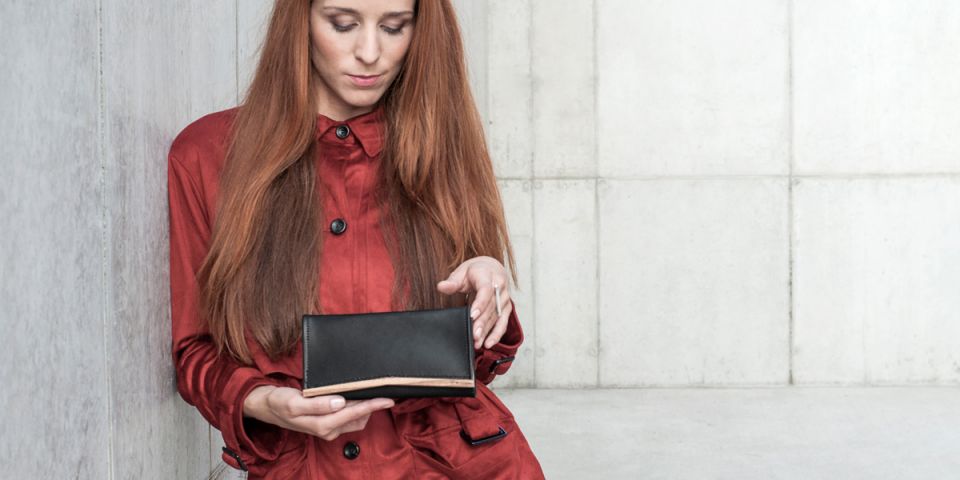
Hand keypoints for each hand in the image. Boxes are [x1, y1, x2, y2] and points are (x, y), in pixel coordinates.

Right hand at [243, 386, 393, 440]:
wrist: (267, 406)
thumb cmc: (279, 402)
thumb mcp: (294, 402)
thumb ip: (317, 404)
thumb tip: (340, 402)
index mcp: (321, 424)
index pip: (353, 414)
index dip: (372, 406)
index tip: (387, 398)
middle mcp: (328, 429)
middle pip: (359, 418)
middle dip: (373, 406)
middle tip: (385, 391)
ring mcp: (328, 427)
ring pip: (356, 419)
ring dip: (366, 407)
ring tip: (373, 391)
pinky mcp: (328, 422)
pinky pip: (349, 417)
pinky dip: (357, 408)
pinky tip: (359, 397)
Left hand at [436, 255, 512, 349]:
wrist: (491, 268)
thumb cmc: (475, 271)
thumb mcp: (461, 272)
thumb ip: (452, 282)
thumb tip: (441, 287)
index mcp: (488, 275)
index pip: (486, 290)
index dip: (480, 303)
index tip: (472, 315)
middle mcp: (499, 287)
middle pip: (491, 307)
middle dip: (482, 322)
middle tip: (474, 335)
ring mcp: (504, 298)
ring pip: (496, 317)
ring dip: (487, 331)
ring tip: (477, 342)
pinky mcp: (506, 308)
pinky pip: (503, 323)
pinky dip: (496, 334)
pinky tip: (488, 343)